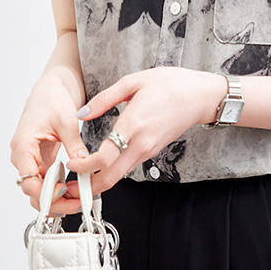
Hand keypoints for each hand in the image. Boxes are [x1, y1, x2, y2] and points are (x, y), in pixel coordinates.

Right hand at [9, 75, 88, 214]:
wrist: (50, 90)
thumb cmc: (51, 99)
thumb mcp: (66, 121)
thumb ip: (74, 144)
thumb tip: (83, 163)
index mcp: (23, 146)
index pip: (28, 181)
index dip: (46, 192)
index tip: (65, 193)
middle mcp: (23, 157)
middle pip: (33, 191)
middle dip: (55, 202)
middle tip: (78, 203)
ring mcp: (32, 161)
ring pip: (40, 191)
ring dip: (58, 199)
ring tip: (80, 200)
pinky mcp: (42, 162)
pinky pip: (48, 183)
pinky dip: (60, 190)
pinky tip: (76, 191)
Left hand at [62, 67, 225, 194]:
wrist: (200, 97)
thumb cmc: (172, 85)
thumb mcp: (133, 81)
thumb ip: (104, 99)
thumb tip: (82, 113)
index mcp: (133, 124)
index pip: (104, 157)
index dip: (83, 166)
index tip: (70, 164)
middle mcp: (141, 143)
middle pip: (110, 177)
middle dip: (88, 187)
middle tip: (70, 188)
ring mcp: (148, 150)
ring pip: (119, 176)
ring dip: (98, 181)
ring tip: (80, 178)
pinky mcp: (151, 152)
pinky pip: (127, 167)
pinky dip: (111, 171)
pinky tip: (100, 165)